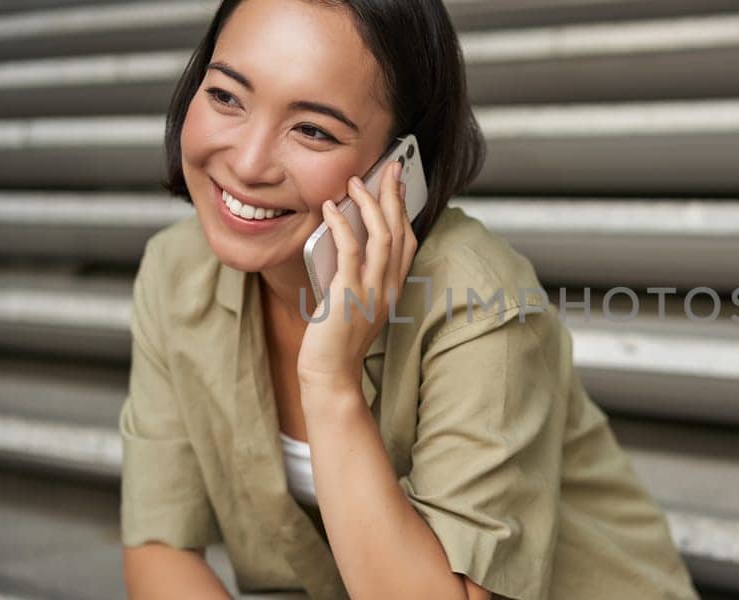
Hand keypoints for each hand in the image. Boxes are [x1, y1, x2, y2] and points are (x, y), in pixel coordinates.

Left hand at [297, 159, 415, 395]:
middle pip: (400, 230)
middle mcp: (389, 287)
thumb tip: (346, 235)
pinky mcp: (349, 295)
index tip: (399, 182)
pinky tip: (331, 208)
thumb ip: (357, 272)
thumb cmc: (337, 340)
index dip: (405, 208)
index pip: (408, 240)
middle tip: (389, 166)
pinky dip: (342, 225)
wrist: (331, 374)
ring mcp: (372, 291)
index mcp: (393, 287)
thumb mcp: (355, 300)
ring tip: (356, 181)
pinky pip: (350, 251)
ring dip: (370, 204)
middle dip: (395, 194)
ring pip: (381, 236)